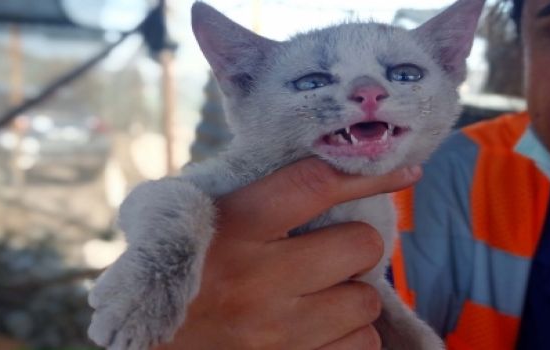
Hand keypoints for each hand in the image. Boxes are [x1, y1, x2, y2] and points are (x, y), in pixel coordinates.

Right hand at [155, 158, 421, 349]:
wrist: (144, 344)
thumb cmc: (176, 272)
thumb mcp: (194, 222)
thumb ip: (253, 197)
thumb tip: (330, 174)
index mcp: (234, 227)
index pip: (316, 184)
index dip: (369, 174)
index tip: (405, 171)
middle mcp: (258, 279)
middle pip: (360, 244)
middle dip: (355, 246)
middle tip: (331, 253)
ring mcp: (277, 332)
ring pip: (366, 301)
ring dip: (352, 295)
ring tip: (319, 297)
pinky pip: (362, 346)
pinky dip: (349, 336)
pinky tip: (320, 331)